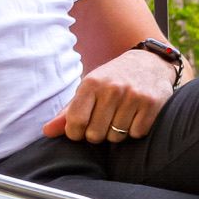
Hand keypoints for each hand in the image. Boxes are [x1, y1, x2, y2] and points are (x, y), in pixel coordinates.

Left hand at [42, 48, 176, 143]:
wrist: (151, 61)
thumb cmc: (113, 79)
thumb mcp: (89, 89)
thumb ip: (68, 112)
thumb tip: (46, 132)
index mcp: (92, 83)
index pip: (75, 123)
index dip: (75, 133)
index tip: (81, 129)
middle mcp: (112, 88)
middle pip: (95, 135)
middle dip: (98, 133)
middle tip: (104, 120)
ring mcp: (133, 96)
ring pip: (116, 137)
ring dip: (118, 132)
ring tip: (121, 116)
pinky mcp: (152, 104)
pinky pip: (136, 133)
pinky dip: (135, 130)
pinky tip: (136, 115)